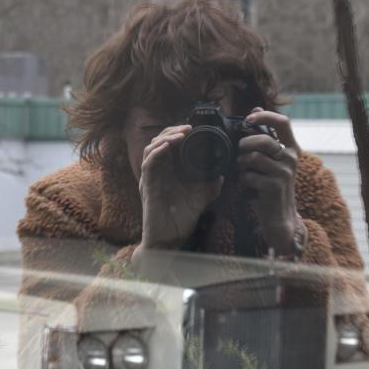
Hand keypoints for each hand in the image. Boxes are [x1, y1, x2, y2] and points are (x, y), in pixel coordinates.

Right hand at [137, 124, 223, 251]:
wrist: (168, 241)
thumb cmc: (179, 221)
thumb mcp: (200, 199)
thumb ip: (210, 187)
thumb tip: (222, 175)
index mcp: (168, 172)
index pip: (168, 145)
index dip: (177, 133)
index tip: (192, 128)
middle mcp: (157, 172)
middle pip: (158, 142)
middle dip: (172, 131)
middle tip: (187, 127)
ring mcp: (150, 178)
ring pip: (151, 148)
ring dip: (165, 138)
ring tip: (180, 134)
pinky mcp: (146, 186)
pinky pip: (148, 163)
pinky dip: (157, 152)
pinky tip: (168, 146)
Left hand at [236, 107, 301, 255]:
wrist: (279, 214)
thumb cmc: (272, 183)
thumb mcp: (273, 158)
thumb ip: (265, 136)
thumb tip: (256, 108)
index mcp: (292, 147)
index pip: (283, 122)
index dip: (265, 116)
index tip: (249, 118)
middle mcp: (291, 158)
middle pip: (264, 140)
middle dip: (245, 144)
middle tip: (241, 152)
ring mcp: (284, 173)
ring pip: (254, 158)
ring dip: (242, 164)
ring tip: (244, 170)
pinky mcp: (275, 186)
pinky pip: (250, 175)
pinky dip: (243, 179)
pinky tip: (248, 185)